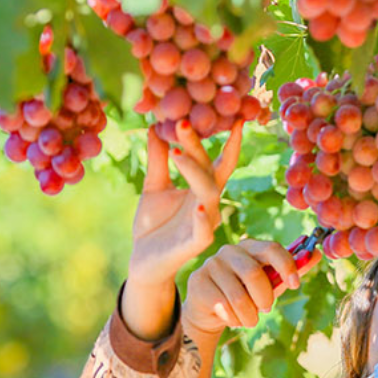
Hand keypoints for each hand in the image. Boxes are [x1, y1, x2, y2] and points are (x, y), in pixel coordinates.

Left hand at [121, 121, 242, 339]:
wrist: (142, 260)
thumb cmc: (153, 224)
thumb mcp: (153, 186)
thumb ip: (158, 159)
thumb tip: (157, 126)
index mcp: (202, 188)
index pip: (219, 161)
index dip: (229, 141)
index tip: (234, 116)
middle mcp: (208, 203)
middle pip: (211, 170)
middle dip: (198, 147)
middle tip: (183, 123)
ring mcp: (204, 224)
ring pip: (208, 194)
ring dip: (195, 173)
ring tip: (177, 154)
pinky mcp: (195, 245)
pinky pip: (203, 231)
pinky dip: (203, 219)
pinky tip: (197, 207)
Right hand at [183, 238, 321, 339]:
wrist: (210, 313)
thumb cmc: (245, 295)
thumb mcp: (270, 284)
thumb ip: (290, 269)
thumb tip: (317, 254)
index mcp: (250, 247)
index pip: (271, 248)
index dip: (286, 265)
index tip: (296, 284)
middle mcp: (229, 251)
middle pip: (253, 273)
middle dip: (265, 298)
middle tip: (266, 309)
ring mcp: (211, 265)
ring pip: (238, 295)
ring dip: (249, 315)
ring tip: (249, 319)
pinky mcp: (198, 282)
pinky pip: (223, 305)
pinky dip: (233, 318)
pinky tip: (230, 318)